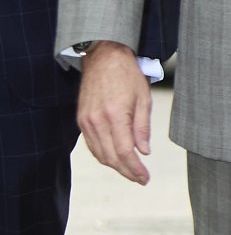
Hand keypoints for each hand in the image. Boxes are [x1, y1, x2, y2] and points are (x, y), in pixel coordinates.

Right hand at [77, 42, 152, 184]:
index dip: (135, 169)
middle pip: (111, 157)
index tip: (145, 177)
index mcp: (115, 115)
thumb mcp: (143, 97)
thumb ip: (142, 127)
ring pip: (100, 154)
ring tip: (131, 171)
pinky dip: (103, 155)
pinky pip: (91, 145)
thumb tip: (143, 152)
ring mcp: (86, 121)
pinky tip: (115, 159)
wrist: (103, 56)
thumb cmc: (127, 73)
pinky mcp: (81, 119)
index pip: (124, 152)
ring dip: (115, 166)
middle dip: (126, 172)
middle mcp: (97, 121)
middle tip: (140, 179)